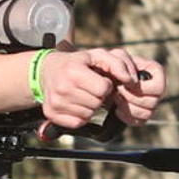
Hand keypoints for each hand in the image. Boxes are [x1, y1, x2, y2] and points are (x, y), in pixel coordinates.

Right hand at [36, 47, 165, 130]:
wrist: (47, 70)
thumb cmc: (77, 62)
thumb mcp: (97, 55)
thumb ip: (118, 64)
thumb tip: (131, 81)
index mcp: (74, 71)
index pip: (103, 89)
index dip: (105, 85)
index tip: (98, 80)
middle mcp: (62, 88)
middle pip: (97, 103)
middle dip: (98, 96)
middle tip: (90, 88)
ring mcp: (56, 103)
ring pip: (89, 114)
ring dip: (90, 106)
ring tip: (82, 94)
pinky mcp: (51, 114)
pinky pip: (78, 123)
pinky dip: (81, 116)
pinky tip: (76, 104)